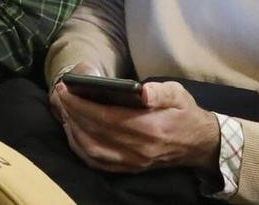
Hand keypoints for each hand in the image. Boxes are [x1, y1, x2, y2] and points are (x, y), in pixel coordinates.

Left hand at [51, 77, 219, 174]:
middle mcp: (139, 149)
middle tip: (60, 95)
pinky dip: (81, 149)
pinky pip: (98, 163)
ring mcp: (133, 162)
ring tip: (64, 111)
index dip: (81, 105)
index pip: (106, 118)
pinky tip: (73, 132)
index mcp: (149, 128)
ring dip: (73, 131)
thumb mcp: (178, 94)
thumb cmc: (184, 113)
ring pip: (92, 151)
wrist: (198, 143)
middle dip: (72, 113)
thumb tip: (143, 91)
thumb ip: (160, 91)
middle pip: (94, 133)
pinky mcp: (130, 168)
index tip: (66, 90)